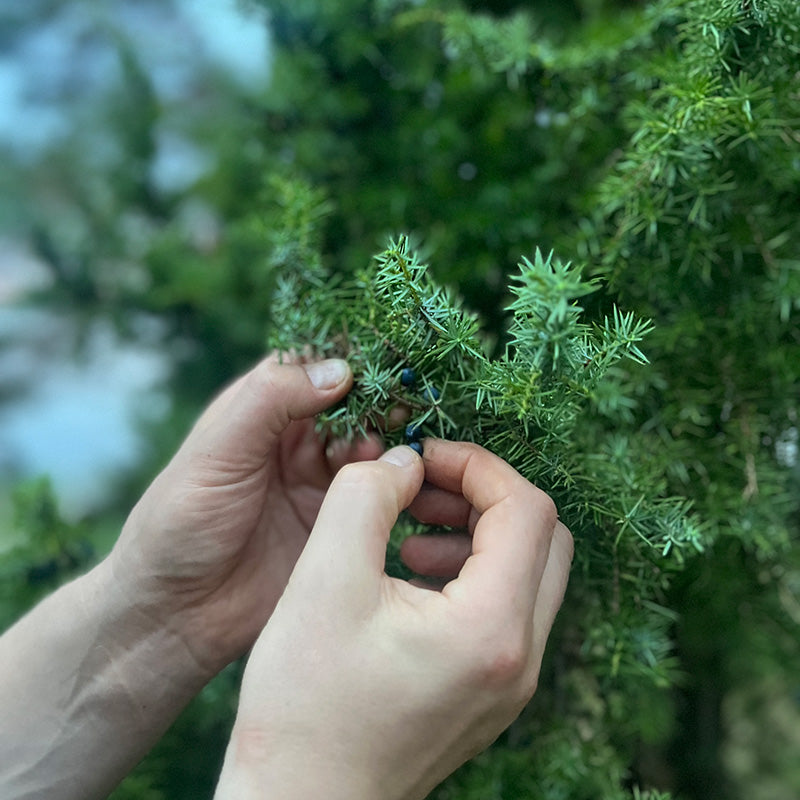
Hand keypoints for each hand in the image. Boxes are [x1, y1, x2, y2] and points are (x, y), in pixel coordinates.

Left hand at [106, 354, 381, 676]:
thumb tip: (339, 368)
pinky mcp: (338, 520)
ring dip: (389, 439)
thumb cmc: (179, 523)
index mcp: (258, 410)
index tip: (388, 352)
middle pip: (350, 404)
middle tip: (406, 405)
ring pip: (369, 444)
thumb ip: (270, 402)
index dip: (347, 357)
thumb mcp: (217, 452)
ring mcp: (318, 480)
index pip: (310, 366)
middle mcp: (293, 440)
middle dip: (378, 400)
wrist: (177, 615)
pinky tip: (412, 476)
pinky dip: (396, 478)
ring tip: (404, 445)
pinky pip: (377, 490)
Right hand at [215, 439, 572, 799]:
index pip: (526, 510)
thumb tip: (404, 460)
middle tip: (423, 487)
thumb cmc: (304, 705)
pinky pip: (507, 609)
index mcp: (491, 630)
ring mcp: (512, 683)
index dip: (478, 465)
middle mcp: (520, 660)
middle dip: (485, 495)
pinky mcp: (492, 694)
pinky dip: (473, 571)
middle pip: (543, 538)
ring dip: (480, 532)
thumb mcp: (323, 581)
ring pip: (529, 572)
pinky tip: (411, 573)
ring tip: (412, 530)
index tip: (423, 457)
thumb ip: (365, 497)